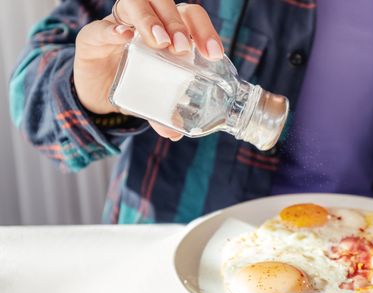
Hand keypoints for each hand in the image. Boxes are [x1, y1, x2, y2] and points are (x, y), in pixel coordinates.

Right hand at [73, 1, 223, 140]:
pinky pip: (102, 27)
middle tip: (183, 49)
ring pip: (136, 3)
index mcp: (168, 30)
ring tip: (160, 43)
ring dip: (151, 20)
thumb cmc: (133, 84)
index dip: (205, 30)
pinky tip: (125, 38)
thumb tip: (175, 134)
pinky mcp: (92, 36)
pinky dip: (114, 30)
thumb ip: (163, 112)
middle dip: (177, 24)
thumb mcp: (153, 98)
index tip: (214, 54)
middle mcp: (145, 20)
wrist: (95, 90)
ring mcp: (118, 24)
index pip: (191, 17)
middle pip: (165, 4)